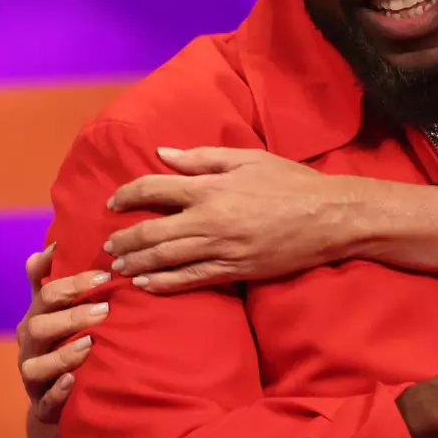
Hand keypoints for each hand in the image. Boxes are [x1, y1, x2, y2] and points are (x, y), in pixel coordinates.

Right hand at [16, 243, 111, 437]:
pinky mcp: (42, 405)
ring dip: (62, 354)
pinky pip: (45, 401)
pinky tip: (73, 382)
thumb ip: (54, 278)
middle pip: (38, 325)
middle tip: (103, 310)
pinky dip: (58, 391)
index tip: (101, 274)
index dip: (67, 282)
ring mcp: (33, 376)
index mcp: (36, 317)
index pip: (44, 293)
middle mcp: (30, 344)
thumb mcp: (59, 310)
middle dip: (69, 315)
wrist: (59, 399)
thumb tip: (55, 241)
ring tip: (90, 345)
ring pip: (36, 365)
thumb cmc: (65, 342)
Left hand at [105, 147, 351, 292]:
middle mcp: (210, 219)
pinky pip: (190, 279)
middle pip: (152, 231)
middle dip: (124, 239)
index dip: (127, 194)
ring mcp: (221, 249)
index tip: (113, 202)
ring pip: (165, 258)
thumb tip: (162, 154)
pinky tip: (146, 283)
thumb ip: (202, 157)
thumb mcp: (248, 158)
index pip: (155, 188)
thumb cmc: (291, 182)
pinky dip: (163, 282)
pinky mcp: (234, 270)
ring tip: (118, 266)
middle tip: (107, 245)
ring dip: (136, 262)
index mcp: (211, 187)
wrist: (329, 217)